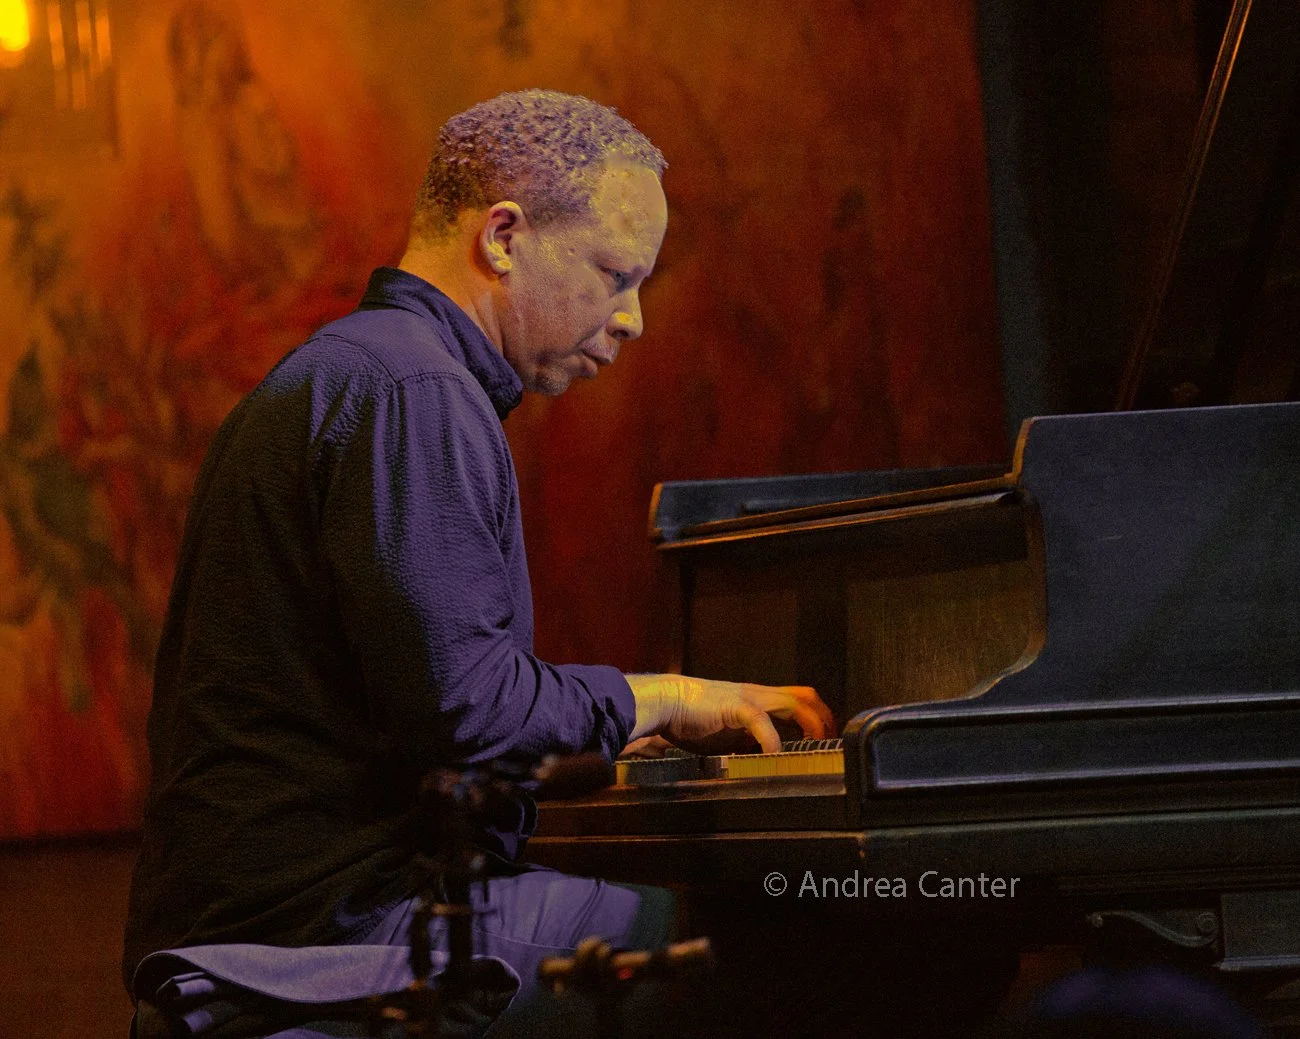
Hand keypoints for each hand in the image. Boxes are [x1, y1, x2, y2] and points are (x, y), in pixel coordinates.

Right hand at [624, 674, 834, 753]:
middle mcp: (759, 694)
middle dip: (823, 718)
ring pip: (793, 702)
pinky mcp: (735, 705)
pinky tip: (774, 754)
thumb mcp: (727, 733)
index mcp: (757, 699)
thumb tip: (763, 760)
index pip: (798, 700)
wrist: (665, 700)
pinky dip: (772, 739)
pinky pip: (761, 720)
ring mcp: (749, 697)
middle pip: (805, 696)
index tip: (825, 739)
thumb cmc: (690, 717)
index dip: (816, 717)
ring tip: (816, 745)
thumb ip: (746, 742)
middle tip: (830, 743)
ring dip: (810, 724)